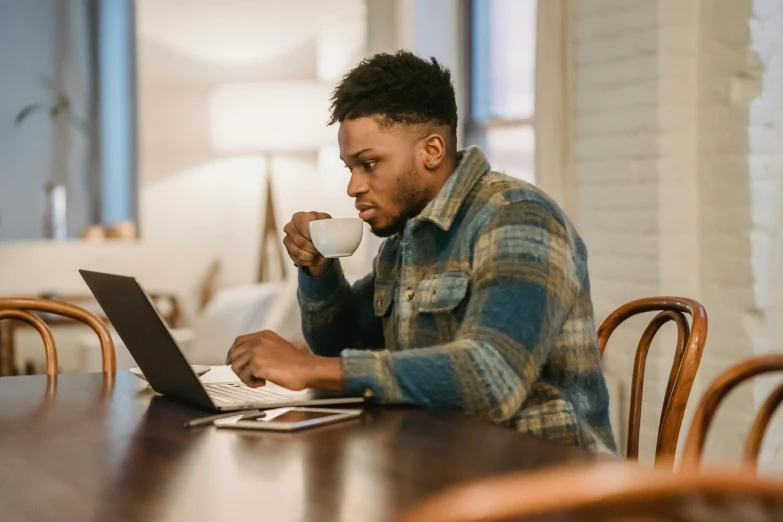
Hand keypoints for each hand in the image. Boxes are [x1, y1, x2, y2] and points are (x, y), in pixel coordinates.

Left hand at [225, 330, 344, 391]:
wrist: (306, 369)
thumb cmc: (297, 362)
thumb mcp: (279, 346)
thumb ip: (263, 348)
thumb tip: (250, 357)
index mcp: (263, 335)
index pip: (239, 341)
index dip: (233, 352)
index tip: (232, 360)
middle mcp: (258, 341)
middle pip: (234, 354)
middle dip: (239, 367)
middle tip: (247, 374)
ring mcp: (256, 353)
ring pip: (237, 367)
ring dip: (246, 376)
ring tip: (258, 379)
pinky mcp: (257, 366)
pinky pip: (244, 378)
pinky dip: (252, 383)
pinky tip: (263, 382)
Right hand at [283, 211, 331, 276]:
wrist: (318, 238)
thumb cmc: (322, 228)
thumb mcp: (326, 221)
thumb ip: (325, 222)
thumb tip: (327, 231)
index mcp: (299, 217)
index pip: (302, 227)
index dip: (311, 236)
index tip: (320, 242)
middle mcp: (290, 227)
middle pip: (300, 242)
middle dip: (312, 249)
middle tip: (322, 252)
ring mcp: (287, 239)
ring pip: (297, 252)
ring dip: (310, 257)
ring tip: (319, 258)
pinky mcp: (288, 250)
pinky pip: (297, 259)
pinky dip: (307, 262)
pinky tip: (314, 260)